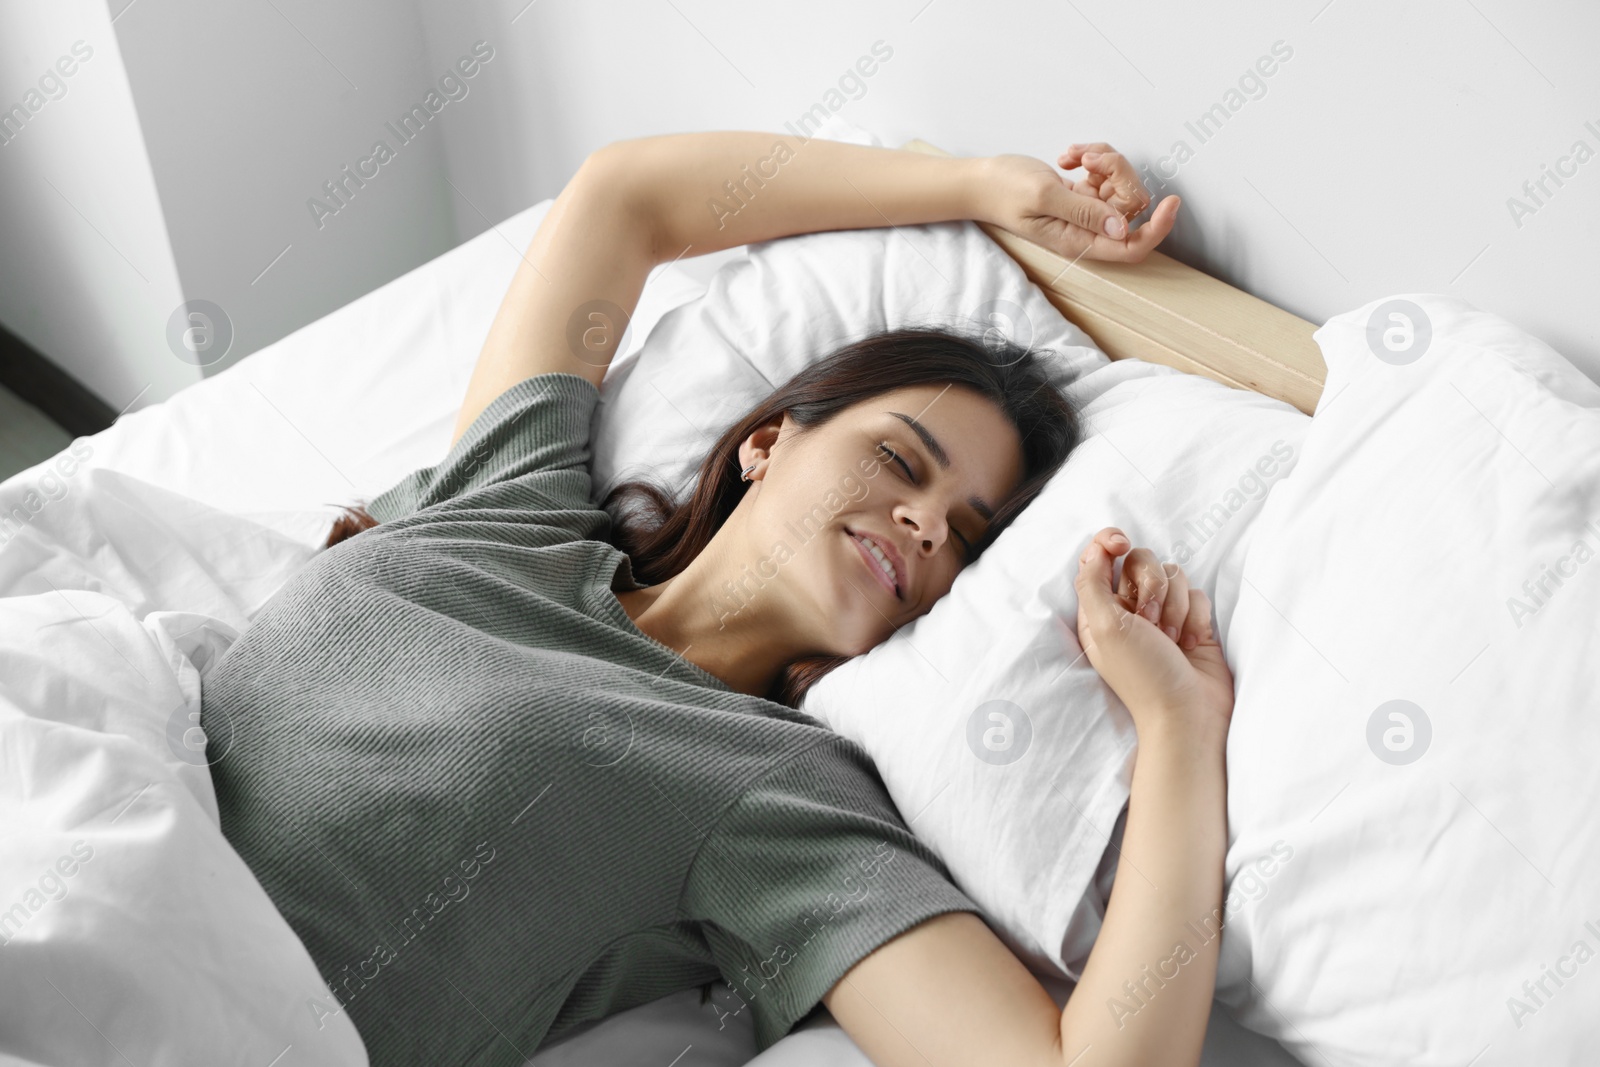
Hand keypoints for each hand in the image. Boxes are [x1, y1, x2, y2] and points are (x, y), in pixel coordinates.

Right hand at [978, 144, 1178, 263]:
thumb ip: (1085, 212)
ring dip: (1104, 161)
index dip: (1157, 228)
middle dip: (1118, 174)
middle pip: (1131, 206)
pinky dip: (1094, 157)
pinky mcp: (1084, 192)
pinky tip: (1069, 156)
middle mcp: (1089, 229)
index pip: (1132, 247)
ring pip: (1122, 185)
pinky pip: (1107, 173)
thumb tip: (1122, 228)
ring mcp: (1088, 210)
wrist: (983, 180)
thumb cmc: (1005, 191)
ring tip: (1075, 154)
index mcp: (1080, 241)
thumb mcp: (1044, 198)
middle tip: (1090, 159)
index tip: (1171, 201)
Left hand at [1070, 527, 1233, 741]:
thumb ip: (1092, 581)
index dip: (1110, 542)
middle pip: (1141, 559)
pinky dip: (1195, 617)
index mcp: (1099, 609)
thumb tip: (1097, 546)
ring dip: (1174, 606)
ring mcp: (1163, 614)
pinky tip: (1189, 644)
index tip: (1122, 544)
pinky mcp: (1193, 621)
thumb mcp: (1104, 627)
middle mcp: (1129, 609)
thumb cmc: (1143, 675)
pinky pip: (1198, 593)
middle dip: (1150, 586)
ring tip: (1170, 640)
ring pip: (1173, 574)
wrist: (1189, 713)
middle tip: (1149, 622)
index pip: (1099, 556)